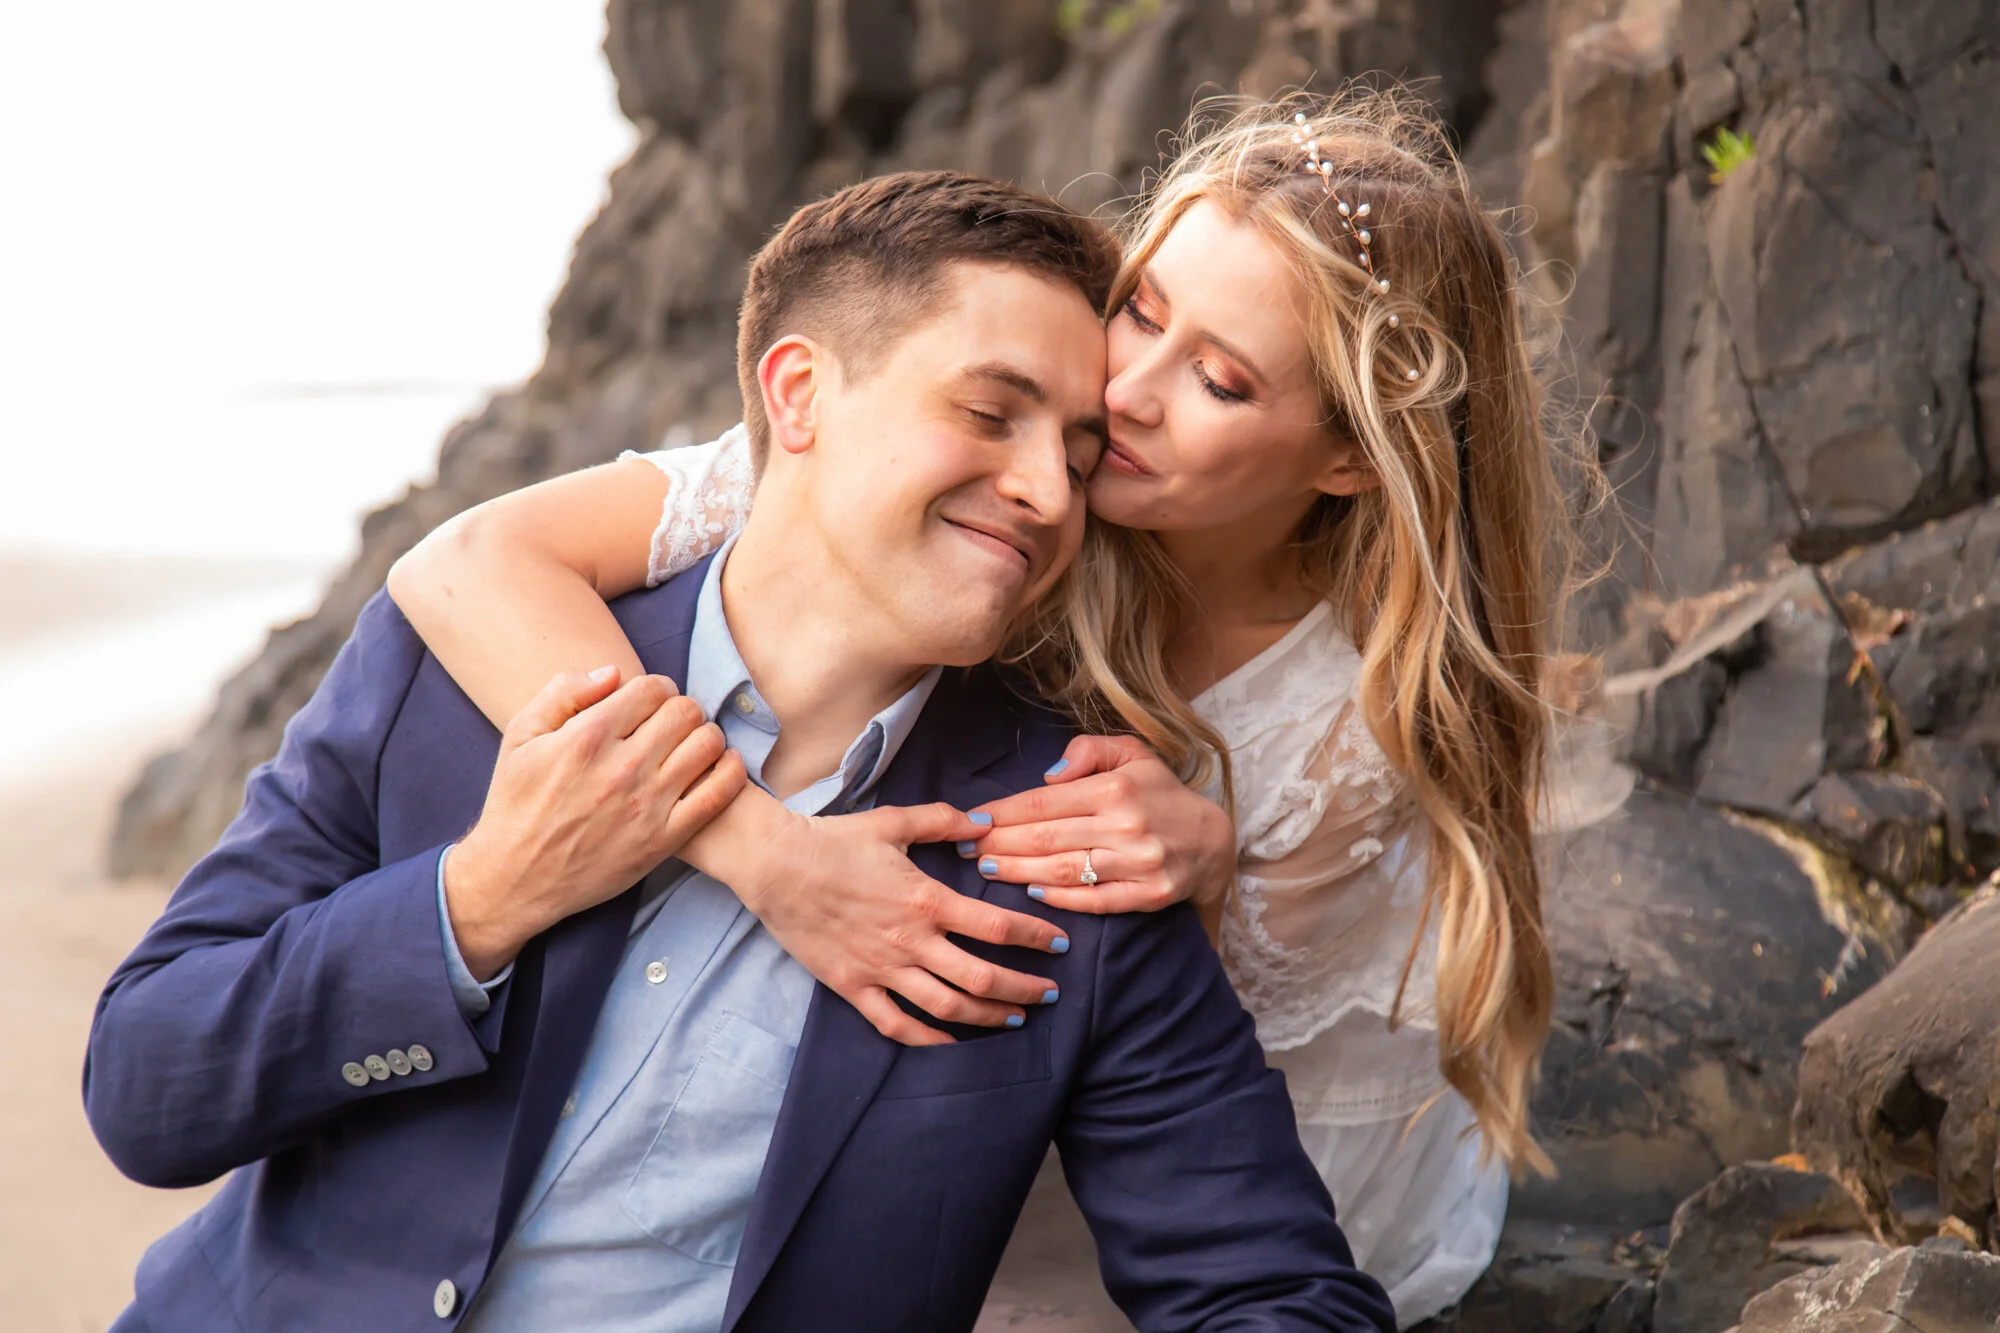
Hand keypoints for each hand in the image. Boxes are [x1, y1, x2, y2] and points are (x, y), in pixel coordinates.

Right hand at [445, 666, 746, 977]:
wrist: (516, 878)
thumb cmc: (516, 803)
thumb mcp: (520, 736)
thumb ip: (563, 692)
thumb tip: (614, 672)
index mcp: (587, 737)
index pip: (652, 688)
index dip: (657, 688)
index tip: (651, 702)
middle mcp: (621, 768)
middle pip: (685, 711)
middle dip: (682, 709)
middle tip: (671, 724)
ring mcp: (646, 806)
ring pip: (708, 745)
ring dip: (705, 737)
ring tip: (690, 745)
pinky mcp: (663, 839)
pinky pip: (718, 794)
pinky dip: (730, 772)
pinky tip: (721, 766)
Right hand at [738, 802, 1073, 1046]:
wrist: (775, 865)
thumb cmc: (835, 840)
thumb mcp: (894, 821)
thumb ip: (944, 821)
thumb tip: (985, 822)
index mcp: (927, 900)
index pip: (998, 926)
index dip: (1036, 937)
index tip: (1060, 945)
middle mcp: (911, 941)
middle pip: (981, 977)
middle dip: (1023, 989)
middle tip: (1049, 993)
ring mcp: (881, 968)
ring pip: (946, 1006)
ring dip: (986, 1016)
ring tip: (1014, 1018)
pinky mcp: (853, 986)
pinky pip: (895, 1023)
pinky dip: (927, 1038)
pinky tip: (950, 1042)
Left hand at [966, 735, 1235, 914]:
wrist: (1211, 840)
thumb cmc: (1159, 793)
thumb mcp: (1131, 753)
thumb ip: (1087, 751)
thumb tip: (1047, 775)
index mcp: (1116, 787)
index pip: (1045, 801)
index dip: (1004, 812)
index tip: (973, 820)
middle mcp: (1127, 825)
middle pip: (1046, 838)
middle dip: (999, 843)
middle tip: (966, 849)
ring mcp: (1139, 863)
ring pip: (1063, 870)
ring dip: (1018, 872)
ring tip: (987, 869)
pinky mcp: (1149, 895)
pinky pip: (1095, 900)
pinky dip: (1060, 900)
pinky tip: (1031, 893)